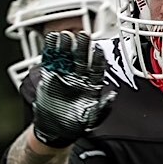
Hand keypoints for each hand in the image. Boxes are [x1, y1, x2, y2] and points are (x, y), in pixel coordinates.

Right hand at [30, 31, 112, 148]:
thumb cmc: (73, 124)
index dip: (96, 59)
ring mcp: (64, 75)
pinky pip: (50, 61)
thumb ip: (102, 107)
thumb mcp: (91, 118)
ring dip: (65, 45)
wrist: (53, 129)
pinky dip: (50, 50)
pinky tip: (51, 40)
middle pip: (81, 58)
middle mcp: (78, 77)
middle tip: (81, 35)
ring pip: (66, 57)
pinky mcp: (50, 76)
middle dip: (81, 46)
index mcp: (90, 85)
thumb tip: (113, 95)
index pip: (95, 68)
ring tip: (64, 34)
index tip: (97, 49)